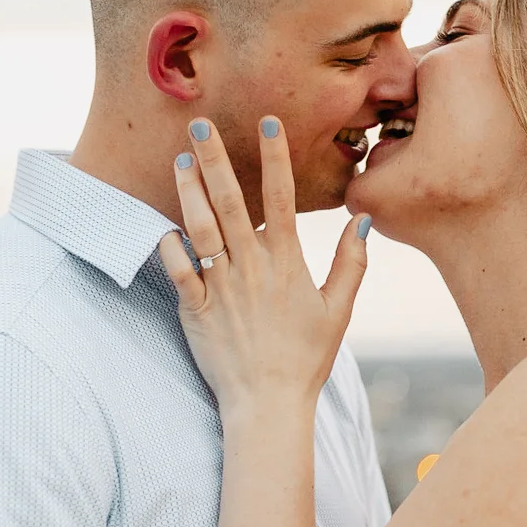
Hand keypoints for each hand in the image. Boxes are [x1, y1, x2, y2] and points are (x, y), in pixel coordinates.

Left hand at [157, 117, 368, 414]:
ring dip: (188, 190)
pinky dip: (169, 246)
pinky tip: (165, 225)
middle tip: (199, 124)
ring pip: (200, 227)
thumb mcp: (338, 310)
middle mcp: (252, 268)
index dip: (275, 158)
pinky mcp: (194, 309)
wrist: (269, 404)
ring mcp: (220, 287)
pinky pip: (177, 270)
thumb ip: (351, 262)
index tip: (267, 122)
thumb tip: (361, 220)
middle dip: (216, 159)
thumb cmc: (305, 359)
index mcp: (287, 264)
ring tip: (179, 159)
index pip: (281, 198)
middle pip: (231, 202)